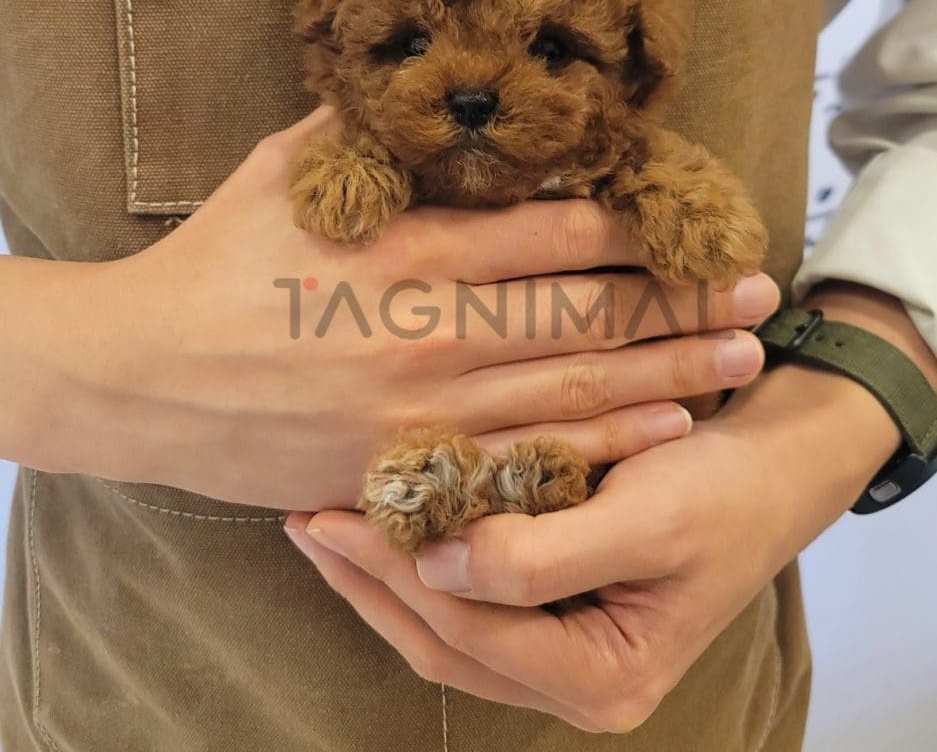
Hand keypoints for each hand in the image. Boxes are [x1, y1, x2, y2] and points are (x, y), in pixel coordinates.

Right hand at [9, 106, 777, 506]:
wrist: (143, 378)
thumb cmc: (212, 266)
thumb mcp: (282, 174)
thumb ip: (364, 133)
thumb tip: (422, 90)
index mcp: (406, 250)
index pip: (550, 234)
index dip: (630, 227)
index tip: (684, 217)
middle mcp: (429, 330)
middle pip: (584, 313)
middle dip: (677, 298)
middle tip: (751, 289)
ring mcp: (424, 409)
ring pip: (572, 388)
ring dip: (667, 371)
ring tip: (737, 357)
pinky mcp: (407, 467)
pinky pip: (522, 460)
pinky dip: (600, 445)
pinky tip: (661, 431)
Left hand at [283, 352, 900, 731]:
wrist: (768, 469)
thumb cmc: (718, 493)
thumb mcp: (645, 521)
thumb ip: (543, 558)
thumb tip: (438, 565)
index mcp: (600, 678)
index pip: (470, 630)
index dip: (397, 573)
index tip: (335, 514)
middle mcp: (571, 678)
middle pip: (442, 640)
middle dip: (368, 582)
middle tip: (305, 518)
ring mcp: (558, 648)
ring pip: (444, 626)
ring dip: (381, 576)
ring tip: (322, 522)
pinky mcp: (551, 608)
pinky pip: (466, 599)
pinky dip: (418, 563)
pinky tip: (383, 522)